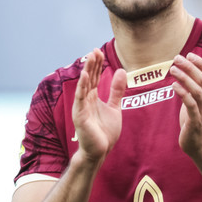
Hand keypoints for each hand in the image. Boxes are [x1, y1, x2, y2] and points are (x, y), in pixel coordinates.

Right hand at [72, 48, 126, 163]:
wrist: (101, 151)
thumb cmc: (105, 132)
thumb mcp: (115, 108)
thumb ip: (116, 91)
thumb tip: (121, 71)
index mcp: (93, 97)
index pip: (95, 77)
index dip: (97, 65)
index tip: (99, 51)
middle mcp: (86, 100)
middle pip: (89, 78)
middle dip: (92, 64)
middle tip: (95, 50)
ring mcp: (82, 107)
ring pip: (84, 85)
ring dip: (87, 71)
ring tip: (90, 58)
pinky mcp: (80, 116)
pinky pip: (81, 99)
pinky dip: (82, 87)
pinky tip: (85, 76)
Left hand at [170, 53, 201, 160]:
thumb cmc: (196, 125)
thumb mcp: (197, 105)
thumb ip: (193, 92)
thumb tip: (182, 78)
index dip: (200, 63)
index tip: (189, 55)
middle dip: (190, 67)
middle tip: (177, 58)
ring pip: (198, 90)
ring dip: (185, 77)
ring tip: (173, 69)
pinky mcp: (196, 121)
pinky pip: (191, 104)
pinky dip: (183, 93)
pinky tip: (174, 86)